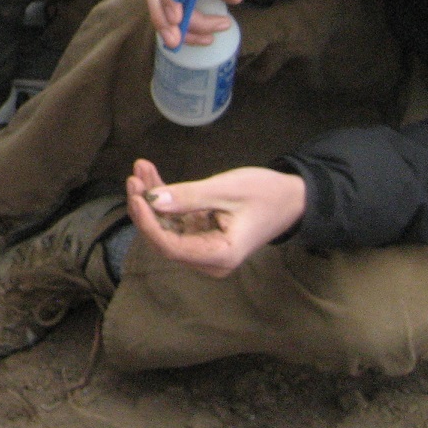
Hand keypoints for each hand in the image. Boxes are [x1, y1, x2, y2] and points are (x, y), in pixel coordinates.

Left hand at [124, 158, 305, 277]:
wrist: (292, 198)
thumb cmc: (266, 193)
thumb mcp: (227, 190)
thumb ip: (189, 197)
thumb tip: (153, 200)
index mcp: (220, 255)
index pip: (170, 247)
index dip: (147, 223)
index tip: (135, 196)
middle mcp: (209, 259)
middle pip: (163, 238)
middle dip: (145, 207)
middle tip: (135, 176)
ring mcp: (204, 248)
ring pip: (166, 227)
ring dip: (151, 198)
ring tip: (142, 168)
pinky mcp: (201, 235)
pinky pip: (175, 219)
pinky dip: (163, 198)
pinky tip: (151, 174)